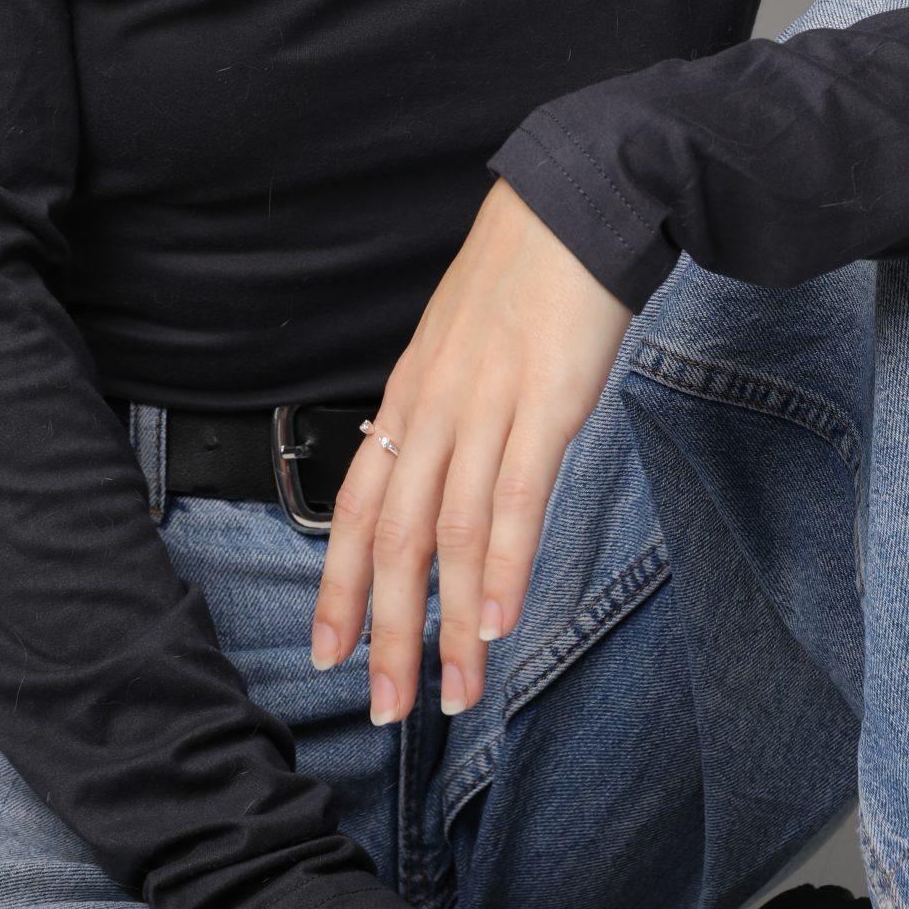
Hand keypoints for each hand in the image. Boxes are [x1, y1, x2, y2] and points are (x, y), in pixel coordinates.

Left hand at [309, 177, 632, 729]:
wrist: (577, 201)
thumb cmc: (526, 274)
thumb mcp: (462, 342)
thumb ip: (445, 410)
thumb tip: (432, 475)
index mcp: (410, 393)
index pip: (354, 504)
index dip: (337, 585)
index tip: (330, 653)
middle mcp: (435, 406)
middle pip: (393, 537)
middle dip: (386, 631)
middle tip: (388, 707)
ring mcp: (487, 403)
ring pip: (451, 534)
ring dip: (450, 625)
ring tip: (457, 693)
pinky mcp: (546, 401)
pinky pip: (514, 496)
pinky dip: (502, 564)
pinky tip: (497, 619)